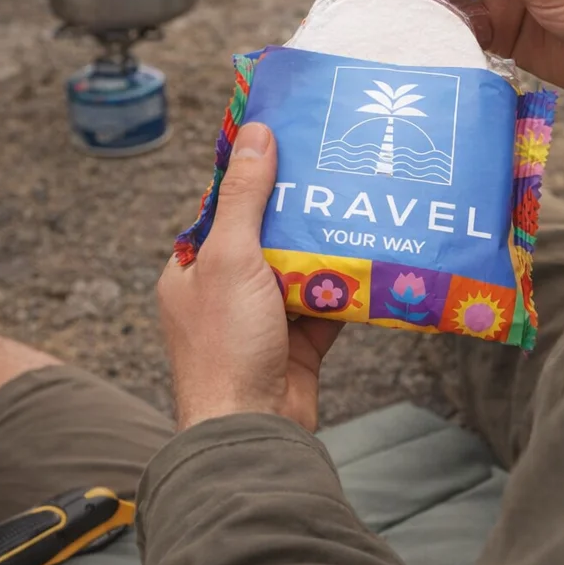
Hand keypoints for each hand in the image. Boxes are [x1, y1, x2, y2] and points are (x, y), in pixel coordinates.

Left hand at [157, 123, 341, 431]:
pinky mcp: (296, 341)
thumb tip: (255, 133)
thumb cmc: (226, 343)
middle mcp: (225, 291)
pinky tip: (370, 261)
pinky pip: (324, 303)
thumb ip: (244, 197)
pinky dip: (344, 288)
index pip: (224, 209)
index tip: (289, 146)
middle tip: (337, 174)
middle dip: (301, 212)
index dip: (254, 178)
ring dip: (326, 248)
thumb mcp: (230, 258)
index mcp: (193, 269)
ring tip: (360, 208)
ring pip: (300, 268)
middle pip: (268, 236)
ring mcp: (262, 318)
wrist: (254, 431)